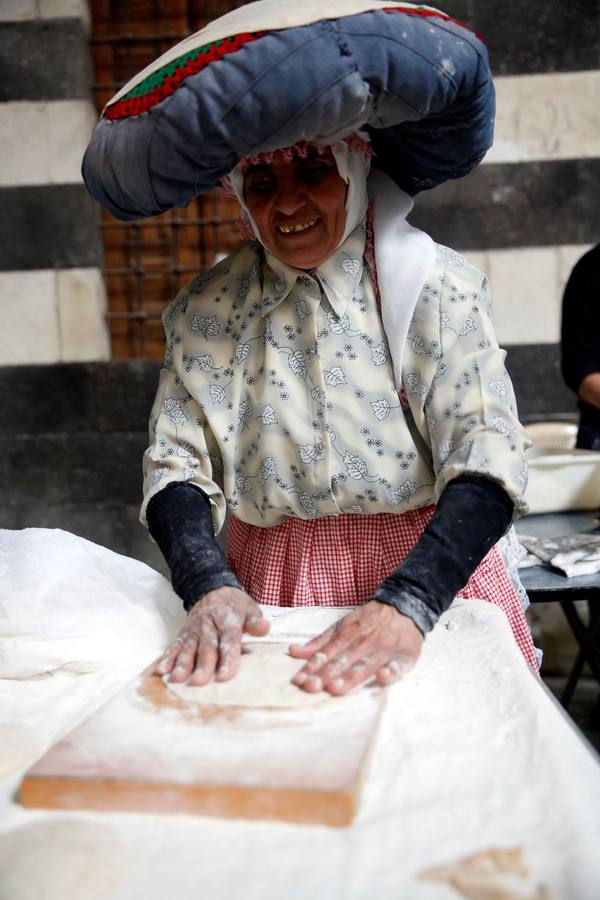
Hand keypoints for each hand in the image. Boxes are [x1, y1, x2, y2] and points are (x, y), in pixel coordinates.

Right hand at [154, 586, 268, 684]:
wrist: (212, 589)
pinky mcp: (183, 634)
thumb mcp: (250, 608)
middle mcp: (209, 625)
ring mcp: (194, 630)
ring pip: (188, 648)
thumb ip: (256, 621)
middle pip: (206, 647)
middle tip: (199, 682)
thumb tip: (265, 627)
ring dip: (182, 663)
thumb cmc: (235, 606)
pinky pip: (174, 645)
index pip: (229, 639)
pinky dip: (167, 658)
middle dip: (202, 665)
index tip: (224, 676)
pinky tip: (161, 671)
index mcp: (228, 620)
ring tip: (177, 679)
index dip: (227, 657)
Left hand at [288, 600, 422, 694]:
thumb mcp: (341, 625)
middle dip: (326, 675)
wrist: (403, 606)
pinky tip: (383, 677)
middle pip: (342, 662)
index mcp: (346, 635)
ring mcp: (383, 649)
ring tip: (336, 688)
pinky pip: (397, 665)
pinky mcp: (403, 656)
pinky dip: (391, 671)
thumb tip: (293, 651)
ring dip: (350, 677)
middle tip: (311, 687)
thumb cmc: (367, 620)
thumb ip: (319, 642)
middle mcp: (362, 643)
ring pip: (364, 666)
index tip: (299, 681)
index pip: (326, 654)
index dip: (312, 667)